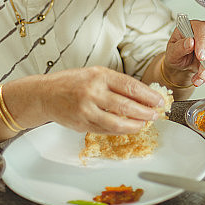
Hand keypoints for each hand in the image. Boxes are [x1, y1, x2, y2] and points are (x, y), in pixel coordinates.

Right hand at [37, 66, 166, 134]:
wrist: (45, 94)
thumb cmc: (72, 82)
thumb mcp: (96, 74)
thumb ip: (116, 83)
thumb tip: (142, 94)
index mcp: (99, 76)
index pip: (130, 86)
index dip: (148, 95)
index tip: (158, 100)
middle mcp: (93, 92)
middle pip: (127, 106)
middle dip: (145, 112)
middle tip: (155, 114)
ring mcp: (86, 110)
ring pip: (117, 122)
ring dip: (135, 125)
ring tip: (144, 123)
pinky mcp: (82, 124)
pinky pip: (105, 130)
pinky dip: (120, 130)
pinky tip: (128, 128)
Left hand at [164, 19, 204, 87]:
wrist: (180, 64)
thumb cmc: (175, 54)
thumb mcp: (172, 52)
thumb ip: (180, 47)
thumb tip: (190, 42)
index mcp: (192, 26)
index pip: (201, 29)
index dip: (202, 42)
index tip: (200, 56)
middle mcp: (204, 31)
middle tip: (202, 71)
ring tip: (199, 77)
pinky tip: (202, 77)